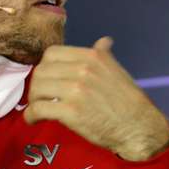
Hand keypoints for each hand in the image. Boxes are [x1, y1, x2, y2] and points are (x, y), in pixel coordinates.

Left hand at [24, 37, 168, 160]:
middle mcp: (83, 69)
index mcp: (92, 57)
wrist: (138, 126)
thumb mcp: (118, 71)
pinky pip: (38, 109)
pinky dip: (31, 115)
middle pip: (41, 70)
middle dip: (37, 85)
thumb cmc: (129, 101)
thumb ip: (104, 56)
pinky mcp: (71, 111)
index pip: (52, 53)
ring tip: (38, 108)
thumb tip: (104, 41)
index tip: (48, 79)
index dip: (45, 67)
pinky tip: (34, 120)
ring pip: (37, 88)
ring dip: (33, 100)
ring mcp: (76, 90)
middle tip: (41, 97)